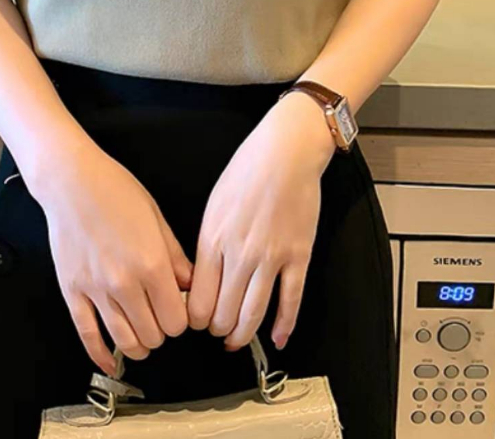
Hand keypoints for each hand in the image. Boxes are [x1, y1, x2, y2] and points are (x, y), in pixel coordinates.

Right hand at [32, 141, 192, 375]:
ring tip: (143, 335)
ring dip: (139, 344)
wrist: (72, 181)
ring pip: (125, 341)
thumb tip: (189, 284)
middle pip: (154, 335)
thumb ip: (175, 257)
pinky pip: (87, 334)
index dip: (182, 319)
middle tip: (161, 316)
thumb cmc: (114, 190)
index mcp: (151, 264)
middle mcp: (124, 283)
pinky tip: (109, 362)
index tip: (179, 309)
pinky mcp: (73, 291)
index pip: (177, 320)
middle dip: (162, 330)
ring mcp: (96, 290)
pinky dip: (100, 355)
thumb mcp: (157, 217)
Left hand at [186, 91, 335, 351]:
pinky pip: (290, 300)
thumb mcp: (214, 204)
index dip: (195, 318)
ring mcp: (271, 258)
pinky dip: (284, 325)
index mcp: (213, 239)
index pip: (198, 298)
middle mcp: (239, 254)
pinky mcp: (298, 256)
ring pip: (254, 313)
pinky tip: (278, 339)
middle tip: (218, 332)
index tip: (197, 321)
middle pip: (224, 312)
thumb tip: (200, 276)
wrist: (286, 152)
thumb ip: (207, 241)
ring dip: (243, 334)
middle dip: (218, 328)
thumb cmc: (246, 170)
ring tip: (237, 341)